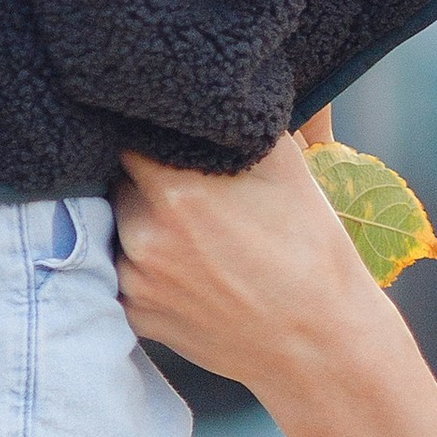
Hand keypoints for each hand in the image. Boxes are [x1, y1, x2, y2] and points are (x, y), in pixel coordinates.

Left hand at [113, 137, 381, 393]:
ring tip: (193, 230)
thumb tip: (208, 96)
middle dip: (147, 178)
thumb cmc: (309, 249)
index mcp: (176, 191)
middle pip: (121, 182)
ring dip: (142, 220)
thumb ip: (237, 126)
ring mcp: (134, 280)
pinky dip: (144, 261)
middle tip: (190, 186)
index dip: (148, 132)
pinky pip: (122, 270)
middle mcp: (143, 235)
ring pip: (119, 226)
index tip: (166, 135)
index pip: (129, 138)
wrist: (317, 340)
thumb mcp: (286, 167)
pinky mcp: (135, 315)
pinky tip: (188, 265)